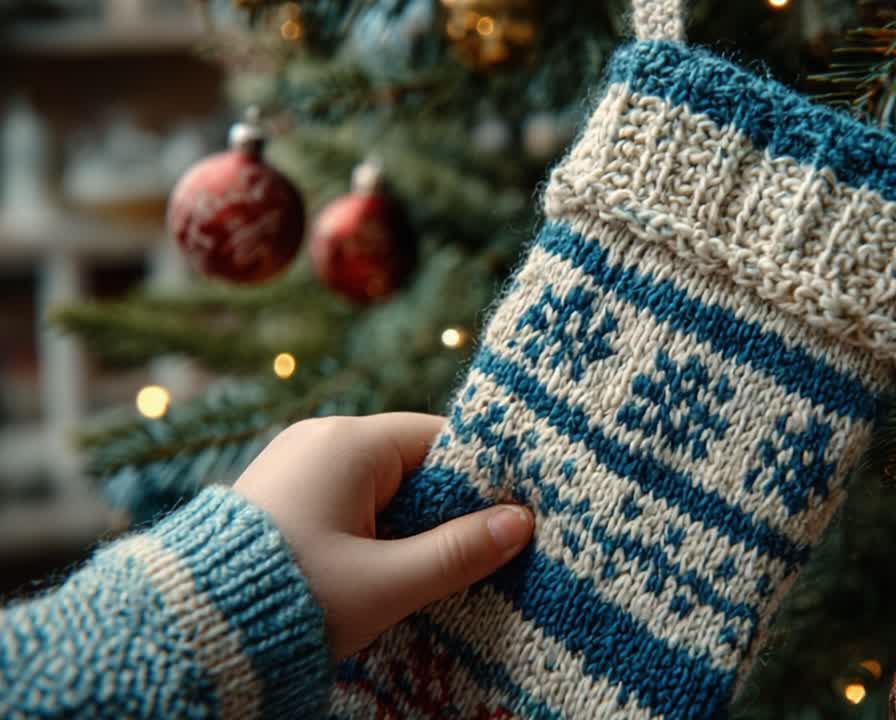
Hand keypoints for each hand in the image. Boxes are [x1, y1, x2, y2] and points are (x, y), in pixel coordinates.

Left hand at [232, 413, 533, 657]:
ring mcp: (295, 464)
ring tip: (426, 570)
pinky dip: (371, 529)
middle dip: (443, 507)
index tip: (508, 517)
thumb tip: (521, 523)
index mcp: (349, 442)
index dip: (479, 479)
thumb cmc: (293, 599)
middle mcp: (320, 438)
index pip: (440, 439)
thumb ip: (459, 552)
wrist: (191, 630)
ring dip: (406, 523)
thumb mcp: (387, 583)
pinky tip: (379, 569)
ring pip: (380, 484)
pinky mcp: (280, 494)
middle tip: (473, 554)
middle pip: (411, 461)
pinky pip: (346, 498)